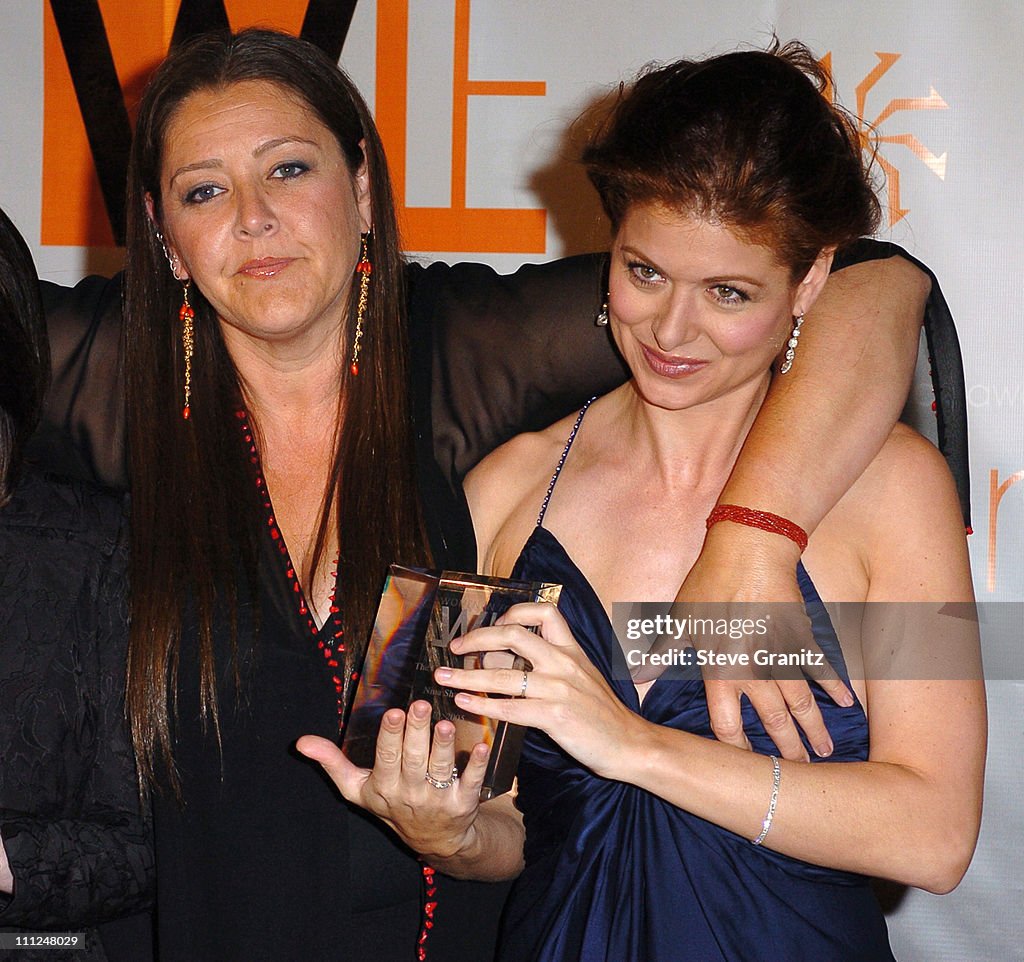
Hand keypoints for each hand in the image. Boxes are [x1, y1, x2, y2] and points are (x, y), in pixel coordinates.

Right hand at [296, 701, 489, 859]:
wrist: (434, 840)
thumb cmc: (392, 804)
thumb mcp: (358, 789)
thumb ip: (332, 763)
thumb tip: (302, 741)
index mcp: (383, 786)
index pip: (386, 757)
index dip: (390, 736)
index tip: (393, 712)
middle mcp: (409, 793)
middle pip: (413, 759)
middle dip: (416, 732)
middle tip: (420, 706)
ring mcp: (437, 799)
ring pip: (440, 768)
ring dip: (443, 745)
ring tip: (445, 723)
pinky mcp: (463, 802)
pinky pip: (470, 782)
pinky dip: (475, 765)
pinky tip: (481, 746)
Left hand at [441, 602, 643, 778]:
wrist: (629, 744)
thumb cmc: (602, 713)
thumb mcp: (582, 676)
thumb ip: (553, 663)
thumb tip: (512, 658)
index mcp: (571, 649)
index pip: (543, 612)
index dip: (512, 613)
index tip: (491, 624)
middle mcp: (564, 662)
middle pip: (512, 635)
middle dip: (476, 639)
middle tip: (455, 648)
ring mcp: (559, 688)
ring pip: (502, 674)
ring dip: (466, 676)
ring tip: (443, 678)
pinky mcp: (555, 716)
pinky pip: (510, 707)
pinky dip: (482, 704)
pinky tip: (463, 704)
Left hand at [631, 524, 852, 760]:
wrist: (749, 550)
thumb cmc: (709, 583)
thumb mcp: (679, 618)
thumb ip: (663, 652)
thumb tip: (637, 675)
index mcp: (721, 669)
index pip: (727, 724)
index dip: (735, 752)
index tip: (742, 772)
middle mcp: (754, 670)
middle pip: (772, 721)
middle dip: (785, 751)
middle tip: (797, 774)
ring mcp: (781, 654)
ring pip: (801, 702)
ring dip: (813, 728)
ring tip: (825, 752)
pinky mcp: (801, 636)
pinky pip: (820, 666)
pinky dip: (834, 684)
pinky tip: (846, 703)